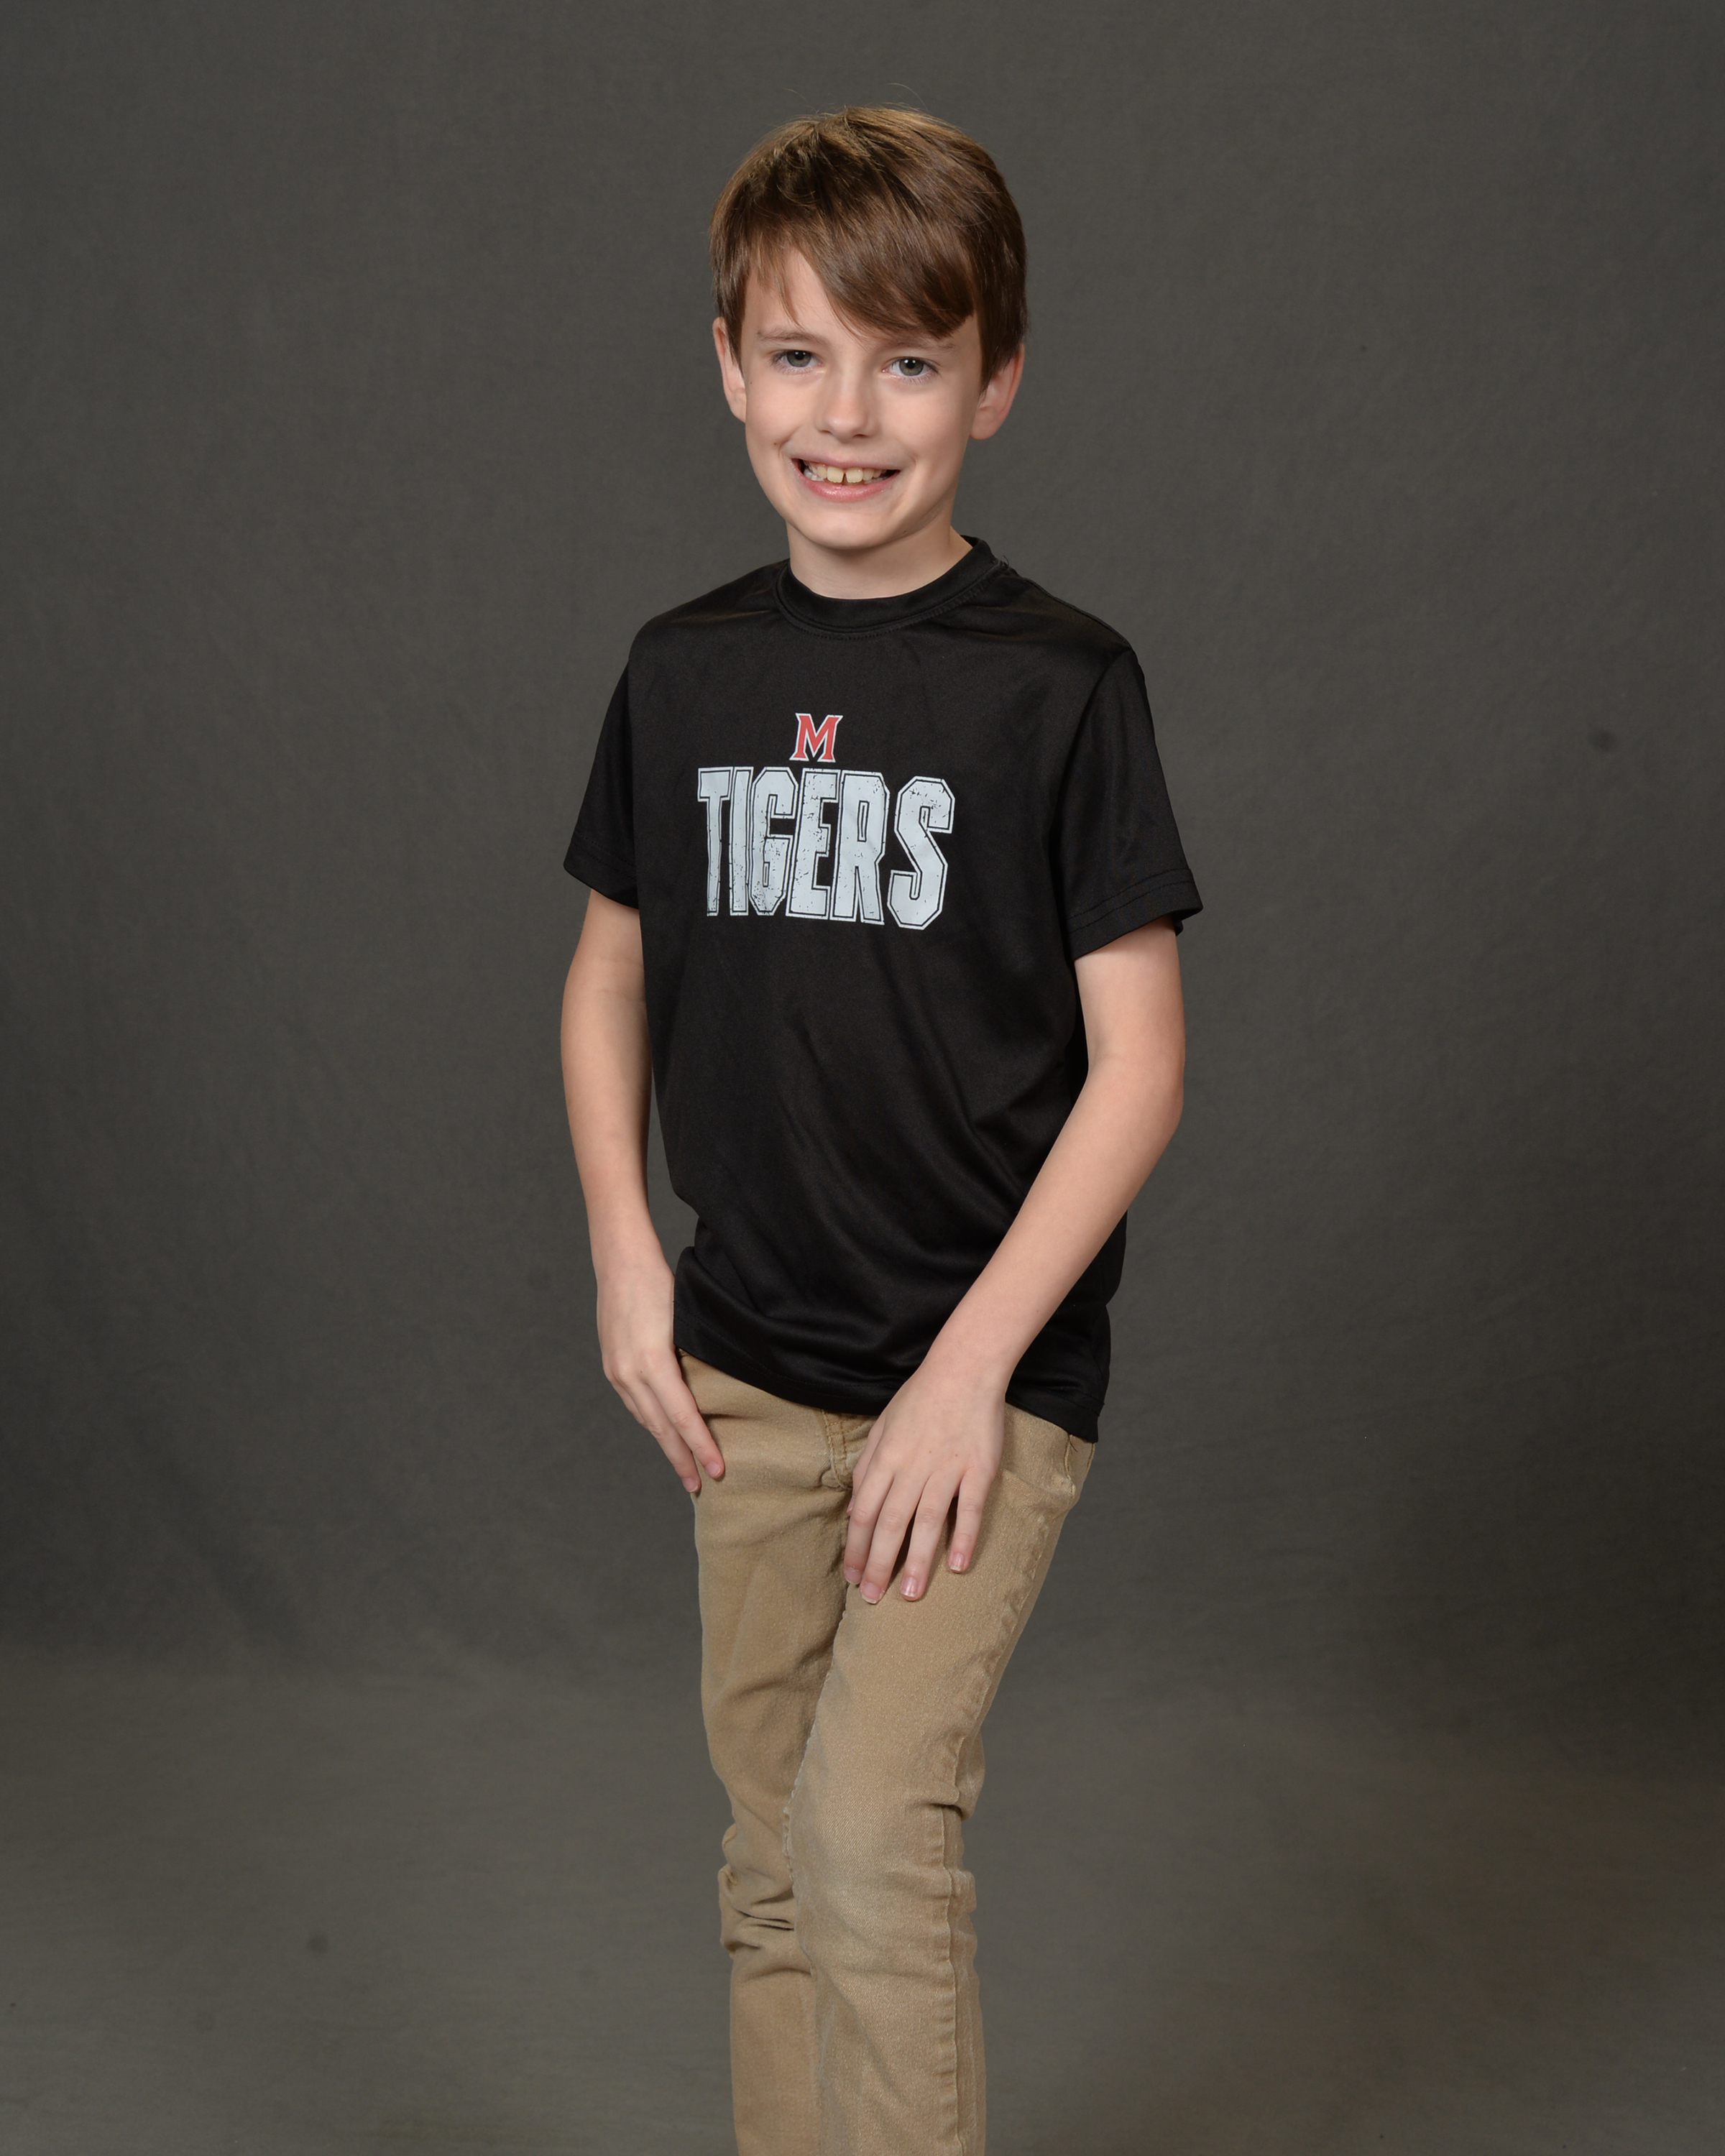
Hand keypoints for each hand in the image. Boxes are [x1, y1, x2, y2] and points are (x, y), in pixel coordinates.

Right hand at [596, 1247, 723, 1491]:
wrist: (621, 1260)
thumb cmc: (662, 1283)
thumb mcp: (686, 1322)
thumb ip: (694, 1360)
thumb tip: (715, 1394)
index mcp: (651, 1363)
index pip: (683, 1417)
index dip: (701, 1446)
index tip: (719, 1470)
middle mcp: (629, 1374)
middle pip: (661, 1428)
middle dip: (682, 1459)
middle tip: (701, 1486)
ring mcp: (617, 1372)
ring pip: (647, 1419)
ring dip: (667, 1444)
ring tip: (686, 1466)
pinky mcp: (613, 1366)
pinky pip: (636, 1404)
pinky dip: (653, 1421)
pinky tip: (665, 1431)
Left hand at [842, 1355, 1004, 1602]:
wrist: (964, 1369)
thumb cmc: (919, 1399)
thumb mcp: (882, 1426)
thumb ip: (868, 1466)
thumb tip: (855, 1506)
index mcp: (885, 1458)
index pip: (863, 1512)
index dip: (855, 1548)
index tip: (852, 1576)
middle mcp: (912, 1467)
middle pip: (889, 1524)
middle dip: (878, 1565)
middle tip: (872, 1599)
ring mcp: (947, 1469)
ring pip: (927, 1522)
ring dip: (917, 1561)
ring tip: (910, 1595)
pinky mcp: (979, 1469)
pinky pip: (970, 1508)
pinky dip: (964, 1537)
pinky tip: (957, 1566)